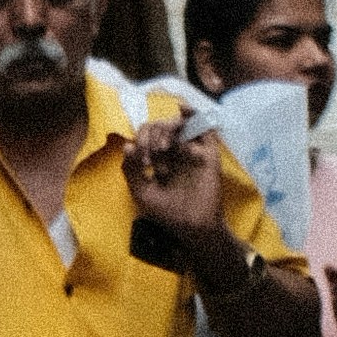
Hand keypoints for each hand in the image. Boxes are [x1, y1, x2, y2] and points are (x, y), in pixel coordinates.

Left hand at [123, 116, 222, 269]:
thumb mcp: (141, 194)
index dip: (140, 141)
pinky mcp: (208, 153)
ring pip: (178, 124)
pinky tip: (183, 109)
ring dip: (165, 129)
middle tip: (149, 158)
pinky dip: (193, 114)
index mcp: (158, 160)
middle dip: (149, 137)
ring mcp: (191, 151)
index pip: (146, 137)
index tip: (141, 162)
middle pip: (159, 127)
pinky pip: (204, 127)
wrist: (194, 227)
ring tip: (161, 149)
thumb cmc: (168, 214)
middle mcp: (174, 153)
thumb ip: (130, 171)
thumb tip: (128, 145)